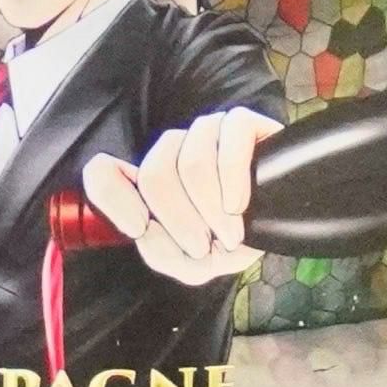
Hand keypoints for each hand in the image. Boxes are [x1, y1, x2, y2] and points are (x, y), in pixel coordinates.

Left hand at [77, 107, 274, 282]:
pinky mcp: (241, 123)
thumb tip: (146, 228)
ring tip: (230, 234)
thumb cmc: (231, 242)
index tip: (138, 225)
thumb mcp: (192, 263)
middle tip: (203, 246)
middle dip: (179, 219)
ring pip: (192, 160)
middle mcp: (173, 150)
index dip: (112, 196)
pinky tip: (240, 205)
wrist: (283, 228)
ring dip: (211, 209)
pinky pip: (230, 140)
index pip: (103, 173)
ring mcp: (206, 132)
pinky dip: (234, 180)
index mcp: (152, 181)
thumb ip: (161, 253)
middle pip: (155, 173)